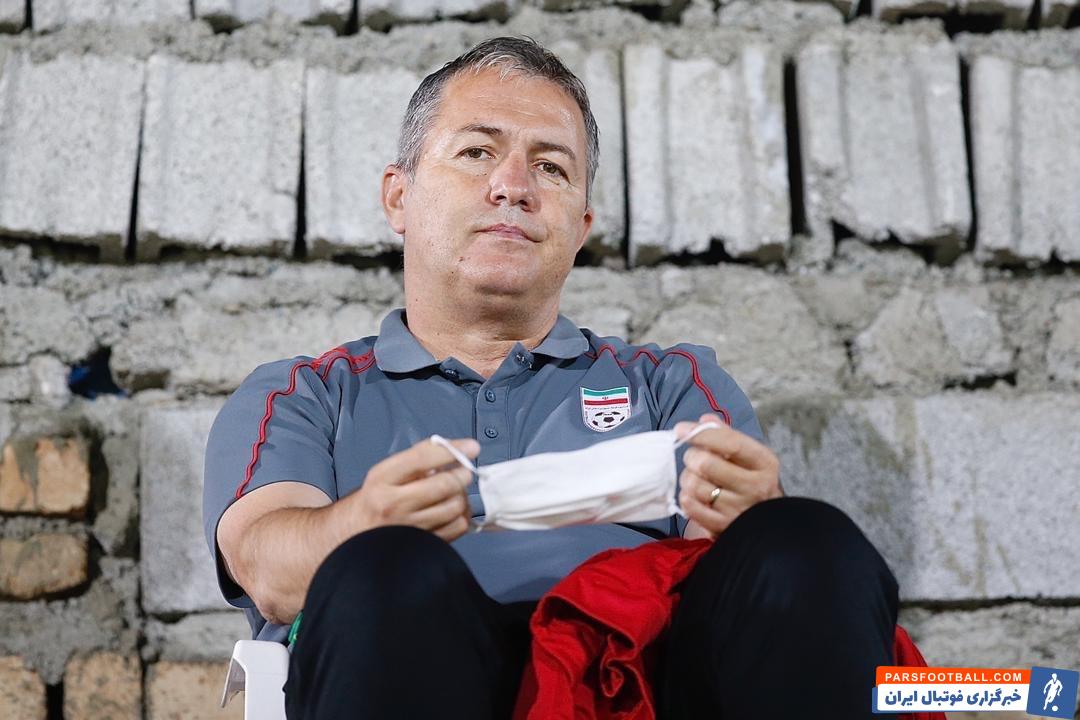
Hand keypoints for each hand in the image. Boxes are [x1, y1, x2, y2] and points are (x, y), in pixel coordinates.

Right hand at [347, 437, 478, 541]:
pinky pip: (457, 527)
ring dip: (462, 495)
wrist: (353, 534)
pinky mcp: (421, 545)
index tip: (472, 447)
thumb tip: (454, 449)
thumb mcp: (386, 473)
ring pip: (454, 506)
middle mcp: (393, 505)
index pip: (421, 458)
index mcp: (382, 479)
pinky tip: (452, 510)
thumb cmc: (375, 499)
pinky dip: (461, 515)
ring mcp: (408, 528)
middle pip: (444, 485)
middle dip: (461, 475)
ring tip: (455, 491)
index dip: (452, 450)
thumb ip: (416, 459)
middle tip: (464, 472)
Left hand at [675, 413, 782, 538]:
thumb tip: (704, 420)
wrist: (767, 522)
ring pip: (694, 485)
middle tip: (694, 459)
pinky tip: (694, 494)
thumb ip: (727, 435)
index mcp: (764, 462)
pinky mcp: (722, 527)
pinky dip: (686, 497)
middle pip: (706, 463)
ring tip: (696, 478)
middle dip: (692, 457)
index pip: (730, 442)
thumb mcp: (749, 456)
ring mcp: (738, 509)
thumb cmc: (753, 481)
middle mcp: (755, 486)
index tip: (681, 429)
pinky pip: (690, 506)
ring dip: (688, 478)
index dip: (702, 434)